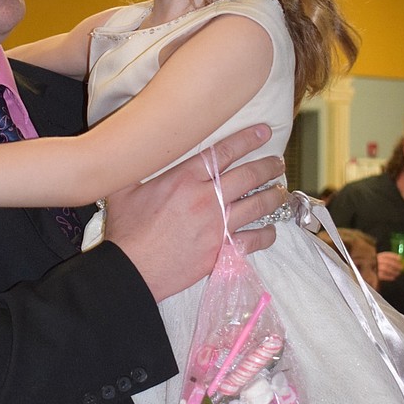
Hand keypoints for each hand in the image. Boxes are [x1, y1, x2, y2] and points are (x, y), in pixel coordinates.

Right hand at [105, 124, 283, 300]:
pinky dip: (266, 233)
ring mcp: (218, 226)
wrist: (132, 269)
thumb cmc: (126, 230)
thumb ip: (136, 167)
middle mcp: (207, 199)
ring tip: (280, 191)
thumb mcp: (123, 189)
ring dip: (273, 196)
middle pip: (248, 176)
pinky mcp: (222, 251)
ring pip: (257, 205)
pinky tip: (270, 229)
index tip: (264, 133)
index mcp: (184, 179)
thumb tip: (136, 150)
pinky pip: (254, 240)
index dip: (247, 139)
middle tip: (278, 162)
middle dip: (268, 166)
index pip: (223, 152)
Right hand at [376, 252, 402, 282]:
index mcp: (378, 256)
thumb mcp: (380, 260)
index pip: (386, 255)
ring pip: (386, 268)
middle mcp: (376, 261)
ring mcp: (375, 268)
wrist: (368, 272)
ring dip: (394, 271)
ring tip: (398, 273)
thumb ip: (388, 259)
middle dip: (396, 265)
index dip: (394, 256)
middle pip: (387, 262)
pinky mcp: (375, 274)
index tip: (400, 258)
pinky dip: (389, 277)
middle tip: (401, 267)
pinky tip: (393, 277)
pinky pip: (383, 276)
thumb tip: (400, 260)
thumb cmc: (377, 266)